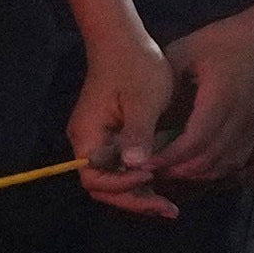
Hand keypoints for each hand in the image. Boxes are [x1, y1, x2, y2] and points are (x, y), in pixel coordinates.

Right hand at [73, 24, 181, 214]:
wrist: (122, 43)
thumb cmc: (134, 67)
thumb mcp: (143, 102)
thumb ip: (138, 135)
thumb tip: (137, 166)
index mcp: (87, 136)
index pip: (95, 178)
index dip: (123, 186)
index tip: (153, 180)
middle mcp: (85, 143)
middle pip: (101, 186)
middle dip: (133, 200)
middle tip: (168, 210)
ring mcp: (95, 141)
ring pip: (110, 180)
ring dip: (137, 194)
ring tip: (168, 205)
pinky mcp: (107, 136)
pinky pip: (117, 167)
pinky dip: (137, 179)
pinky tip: (160, 182)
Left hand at [155, 0, 253, 185]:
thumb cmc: (229, 38)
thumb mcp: (188, 49)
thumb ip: (166, 79)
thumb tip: (141, 106)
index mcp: (220, 98)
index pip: (193, 142)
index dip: (168, 158)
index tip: (144, 162)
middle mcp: (241, 117)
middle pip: (208, 159)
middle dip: (177, 170)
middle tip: (150, 170)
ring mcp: (253, 123)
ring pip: (225, 163)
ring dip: (196, 172)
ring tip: (169, 170)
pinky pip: (239, 157)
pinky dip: (216, 167)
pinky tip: (196, 166)